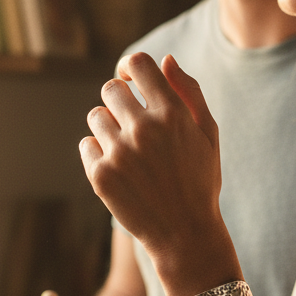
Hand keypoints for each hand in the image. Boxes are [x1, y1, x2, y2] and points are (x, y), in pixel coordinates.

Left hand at [80, 53, 223, 269]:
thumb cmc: (199, 181)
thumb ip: (189, 92)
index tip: (130, 79)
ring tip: (127, 150)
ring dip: (107, 127)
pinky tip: (119, 170)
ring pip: (96, 116)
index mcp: (173, 114)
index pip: (139, 64)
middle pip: (111, 89)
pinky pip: (87, 144)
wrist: (185, 235)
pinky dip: (98, 153)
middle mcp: (144, 129)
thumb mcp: (208, 135)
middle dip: (118, 101)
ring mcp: (120, 152)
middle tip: (130, 123)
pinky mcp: (101, 176)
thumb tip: (165, 60)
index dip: (129, 66)